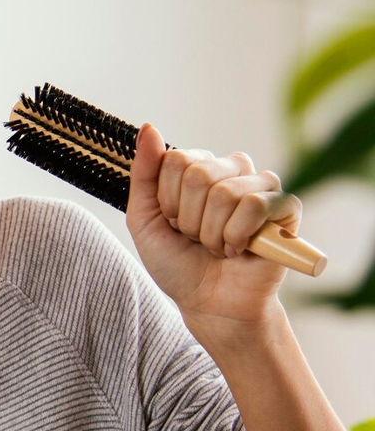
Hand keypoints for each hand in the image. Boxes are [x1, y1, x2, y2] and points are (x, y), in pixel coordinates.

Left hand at [126, 123, 300, 341]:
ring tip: (217, 246)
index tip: (172, 223)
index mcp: (199, 168)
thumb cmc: (177, 262)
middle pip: (199, 174)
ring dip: (212, 233)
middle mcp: (232, 170)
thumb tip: (149, 127)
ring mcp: (261, 187)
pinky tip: (239, 249)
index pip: (175, 159)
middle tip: (196, 238)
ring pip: (226, 192)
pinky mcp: (286, 209)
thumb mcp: (144, 219)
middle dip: (188, 219)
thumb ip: (143, 174)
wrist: (208, 303)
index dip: (167, 201)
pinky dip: (238, 235)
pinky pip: (257, 205)